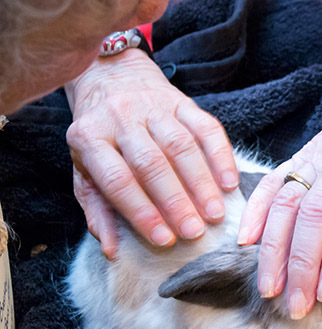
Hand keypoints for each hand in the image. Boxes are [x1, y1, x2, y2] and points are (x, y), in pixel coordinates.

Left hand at [66, 50, 238, 257]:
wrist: (112, 79)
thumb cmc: (100, 137)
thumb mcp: (85, 171)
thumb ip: (98, 210)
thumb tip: (111, 250)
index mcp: (89, 137)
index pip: (117, 180)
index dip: (142, 212)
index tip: (164, 239)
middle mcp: (120, 117)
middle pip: (152, 163)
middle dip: (175, 201)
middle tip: (194, 232)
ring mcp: (153, 106)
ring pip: (181, 146)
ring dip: (201, 183)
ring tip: (216, 214)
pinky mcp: (182, 101)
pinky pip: (207, 128)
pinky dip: (221, 156)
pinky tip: (230, 182)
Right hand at [238, 62, 321, 318]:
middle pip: (313, 217)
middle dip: (301, 266)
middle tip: (296, 307)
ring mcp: (317, 158)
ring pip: (285, 204)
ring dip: (273, 248)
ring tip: (269, 288)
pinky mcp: (303, 155)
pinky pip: (273, 182)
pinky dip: (255, 210)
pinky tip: (245, 242)